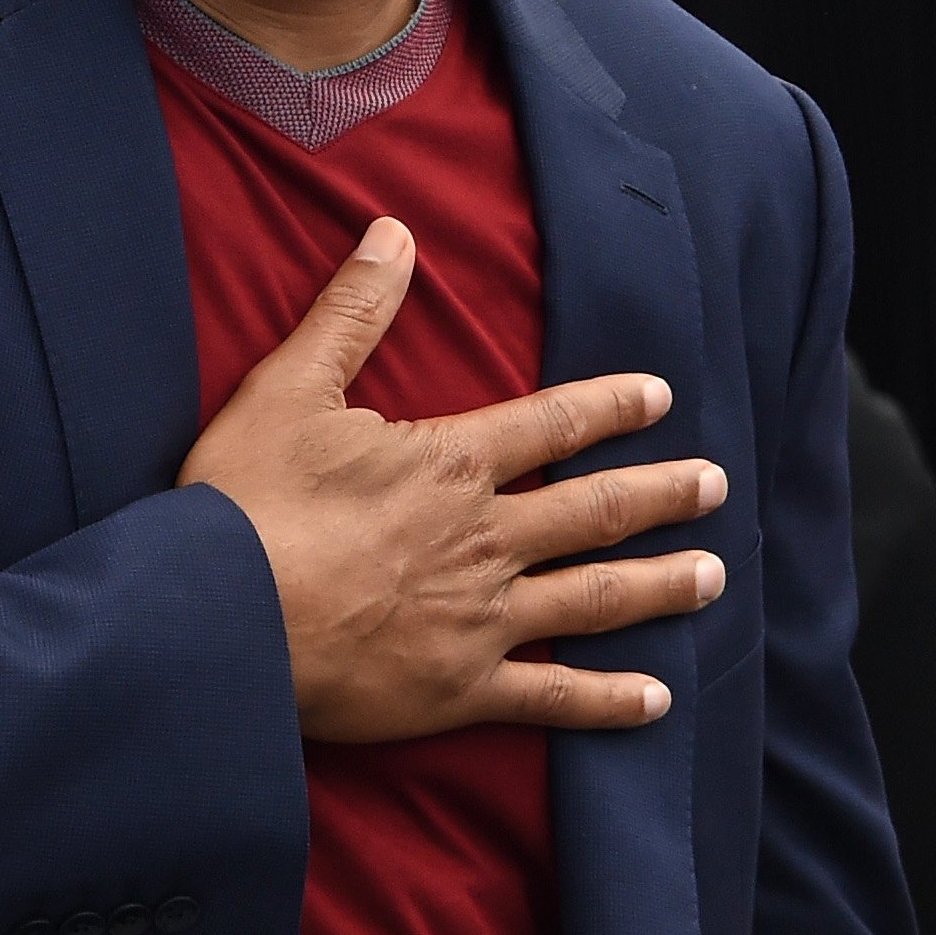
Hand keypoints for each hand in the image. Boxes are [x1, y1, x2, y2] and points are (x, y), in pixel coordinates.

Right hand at [178, 216, 724, 741]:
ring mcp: (480, 619)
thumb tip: (395, 232)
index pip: (551, 424)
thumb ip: (352, 312)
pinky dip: (608, 702)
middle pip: (595, 510)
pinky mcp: (459, 689)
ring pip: (593, 597)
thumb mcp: (288, 387)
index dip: (610, 406)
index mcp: (450, 463)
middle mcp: (485, 538)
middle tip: (716, 485)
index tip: (661, 397)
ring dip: (659, 584)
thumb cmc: (244, 502)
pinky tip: (657, 700)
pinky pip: (552, 698)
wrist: (218, 620)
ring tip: (713, 576)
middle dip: (662, 493)